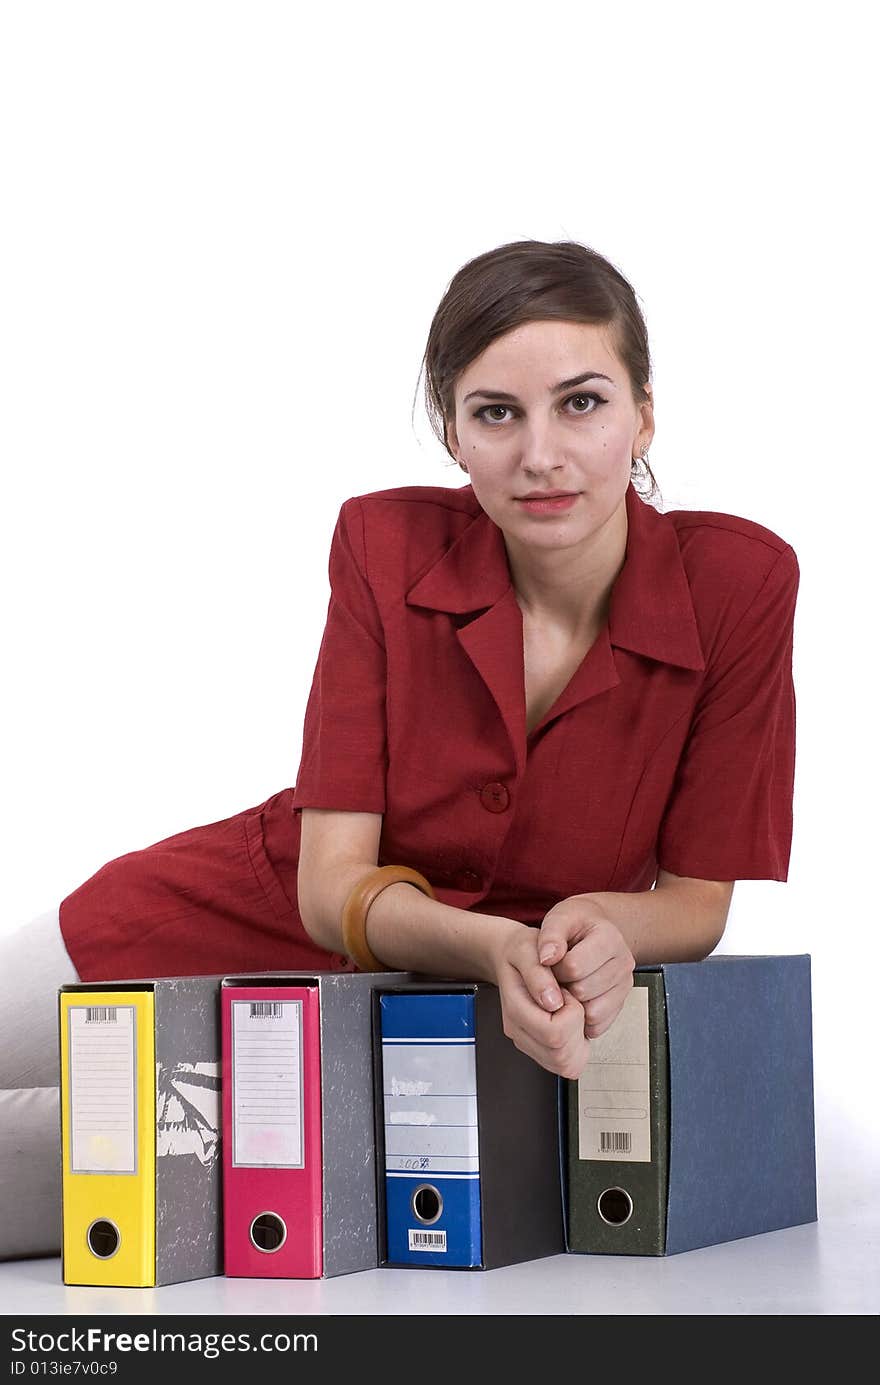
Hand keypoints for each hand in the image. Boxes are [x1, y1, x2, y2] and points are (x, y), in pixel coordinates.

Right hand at [485, 920, 590, 1078]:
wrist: (509, 957)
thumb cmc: (520, 952)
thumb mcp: (527, 949)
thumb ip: (537, 973)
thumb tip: (552, 1002)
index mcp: (514, 1009)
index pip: (554, 1033)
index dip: (571, 1013)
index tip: (567, 993)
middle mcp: (519, 1031)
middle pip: (561, 1056)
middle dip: (577, 1029)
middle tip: (570, 1003)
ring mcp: (528, 1042)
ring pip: (566, 1065)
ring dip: (577, 1041)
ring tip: (569, 1012)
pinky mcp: (539, 1049)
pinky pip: (567, 1064)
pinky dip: (576, 1047)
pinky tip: (570, 1024)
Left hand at [536, 895, 635, 1039]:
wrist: (593, 928)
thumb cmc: (575, 923)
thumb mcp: (559, 919)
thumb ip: (550, 936)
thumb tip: (547, 958)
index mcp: (610, 938)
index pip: (575, 967)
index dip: (555, 968)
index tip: (552, 961)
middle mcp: (624, 962)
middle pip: (583, 990)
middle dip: (563, 986)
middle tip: (558, 974)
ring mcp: (625, 984)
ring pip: (592, 1011)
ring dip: (573, 1003)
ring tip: (566, 984)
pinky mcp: (621, 1003)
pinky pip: (599, 1024)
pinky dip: (582, 1018)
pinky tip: (575, 998)